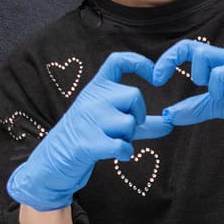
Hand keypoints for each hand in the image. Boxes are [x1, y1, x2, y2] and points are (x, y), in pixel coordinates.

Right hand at [7, 52, 171, 210]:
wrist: (53, 161)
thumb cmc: (87, 137)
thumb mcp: (111, 122)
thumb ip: (141, 121)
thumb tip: (171, 123)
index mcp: (95, 88)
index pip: (118, 61)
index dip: (140, 63)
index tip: (155, 76)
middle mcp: (91, 99)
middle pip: (133, 95)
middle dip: (137, 114)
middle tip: (126, 128)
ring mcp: (88, 120)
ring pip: (129, 123)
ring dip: (128, 138)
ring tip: (113, 142)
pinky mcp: (88, 143)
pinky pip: (123, 145)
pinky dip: (126, 152)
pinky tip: (119, 154)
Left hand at [154, 40, 223, 136]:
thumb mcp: (220, 105)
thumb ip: (194, 108)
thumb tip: (168, 116)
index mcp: (220, 62)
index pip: (189, 48)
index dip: (169, 59)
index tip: (155, 77)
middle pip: (202, 52)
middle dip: (198, 74)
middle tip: (208, 89)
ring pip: (220, 74)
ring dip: (219, 93)